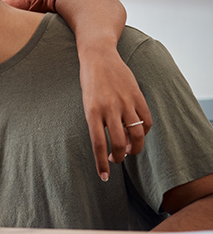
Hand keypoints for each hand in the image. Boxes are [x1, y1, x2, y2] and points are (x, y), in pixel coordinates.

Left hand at [79, 47, 151, 180]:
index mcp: (92, 112)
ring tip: (128, 151)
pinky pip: (146, 121)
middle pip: (120, 144)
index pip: (99, 144)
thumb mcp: (87, 104)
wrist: (99, 57)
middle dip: (119, 158)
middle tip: (116, 160)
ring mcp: (126, 103)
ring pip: (136, 136)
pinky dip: (144, 132)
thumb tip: (111, 145)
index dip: (101, 163)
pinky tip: (137, 134)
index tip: (104, 176)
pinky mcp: (138, 97)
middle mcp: (109, 109)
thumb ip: (97, 123)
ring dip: (134, 149)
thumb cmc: (89, 83)